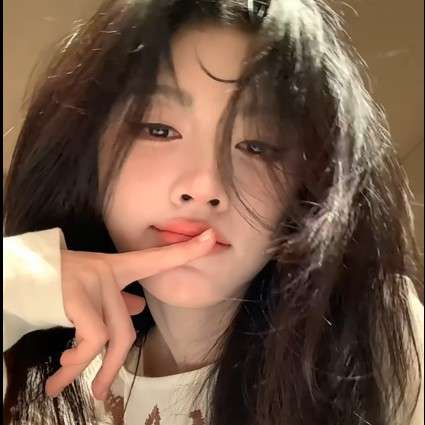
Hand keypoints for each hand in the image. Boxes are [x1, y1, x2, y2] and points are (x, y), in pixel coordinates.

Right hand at [45, 228, 214, 399]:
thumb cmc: (55, 282)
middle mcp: (107, 271)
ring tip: (67, 387)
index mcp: (114, 267)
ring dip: (95, 368)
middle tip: (103, 391)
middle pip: (126, 325)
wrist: (17, 274)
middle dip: (114, 364)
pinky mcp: (74, 292)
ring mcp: (92, 281)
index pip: (156, 258)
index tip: (211, 239)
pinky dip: (78, 360)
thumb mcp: (91, 288)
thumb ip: (117, 299)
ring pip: (111, 335)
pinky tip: (61, 370)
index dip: (184, 250)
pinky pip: (91, 336)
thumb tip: (138, 308)